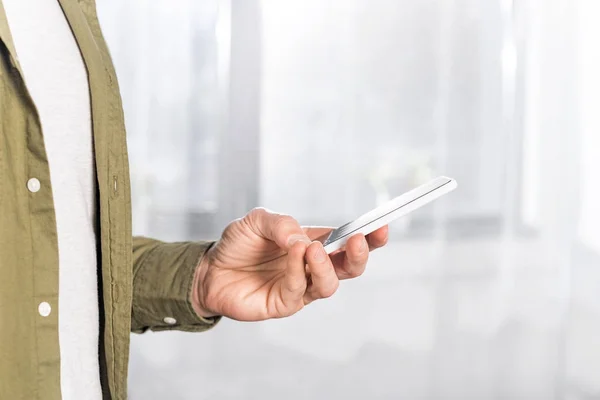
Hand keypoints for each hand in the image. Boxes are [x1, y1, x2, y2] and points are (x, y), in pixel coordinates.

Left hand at [191, 208, 388, 320]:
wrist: (209, 269)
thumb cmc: (239, 243)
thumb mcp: (258, 220)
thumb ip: (282, 224)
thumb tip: (303, 240)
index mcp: (313, 244)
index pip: (347, 242)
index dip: (369, 237)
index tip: (381, 226)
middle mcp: (312, 267)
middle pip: (349, 268)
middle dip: (359, 256)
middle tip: (357, 240)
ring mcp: (300, 288)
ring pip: (329, 285)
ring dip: (326, 266)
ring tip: (313, 250)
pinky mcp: (284, 304)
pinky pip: (299, 290)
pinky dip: (298, 270)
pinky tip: (292, 254)